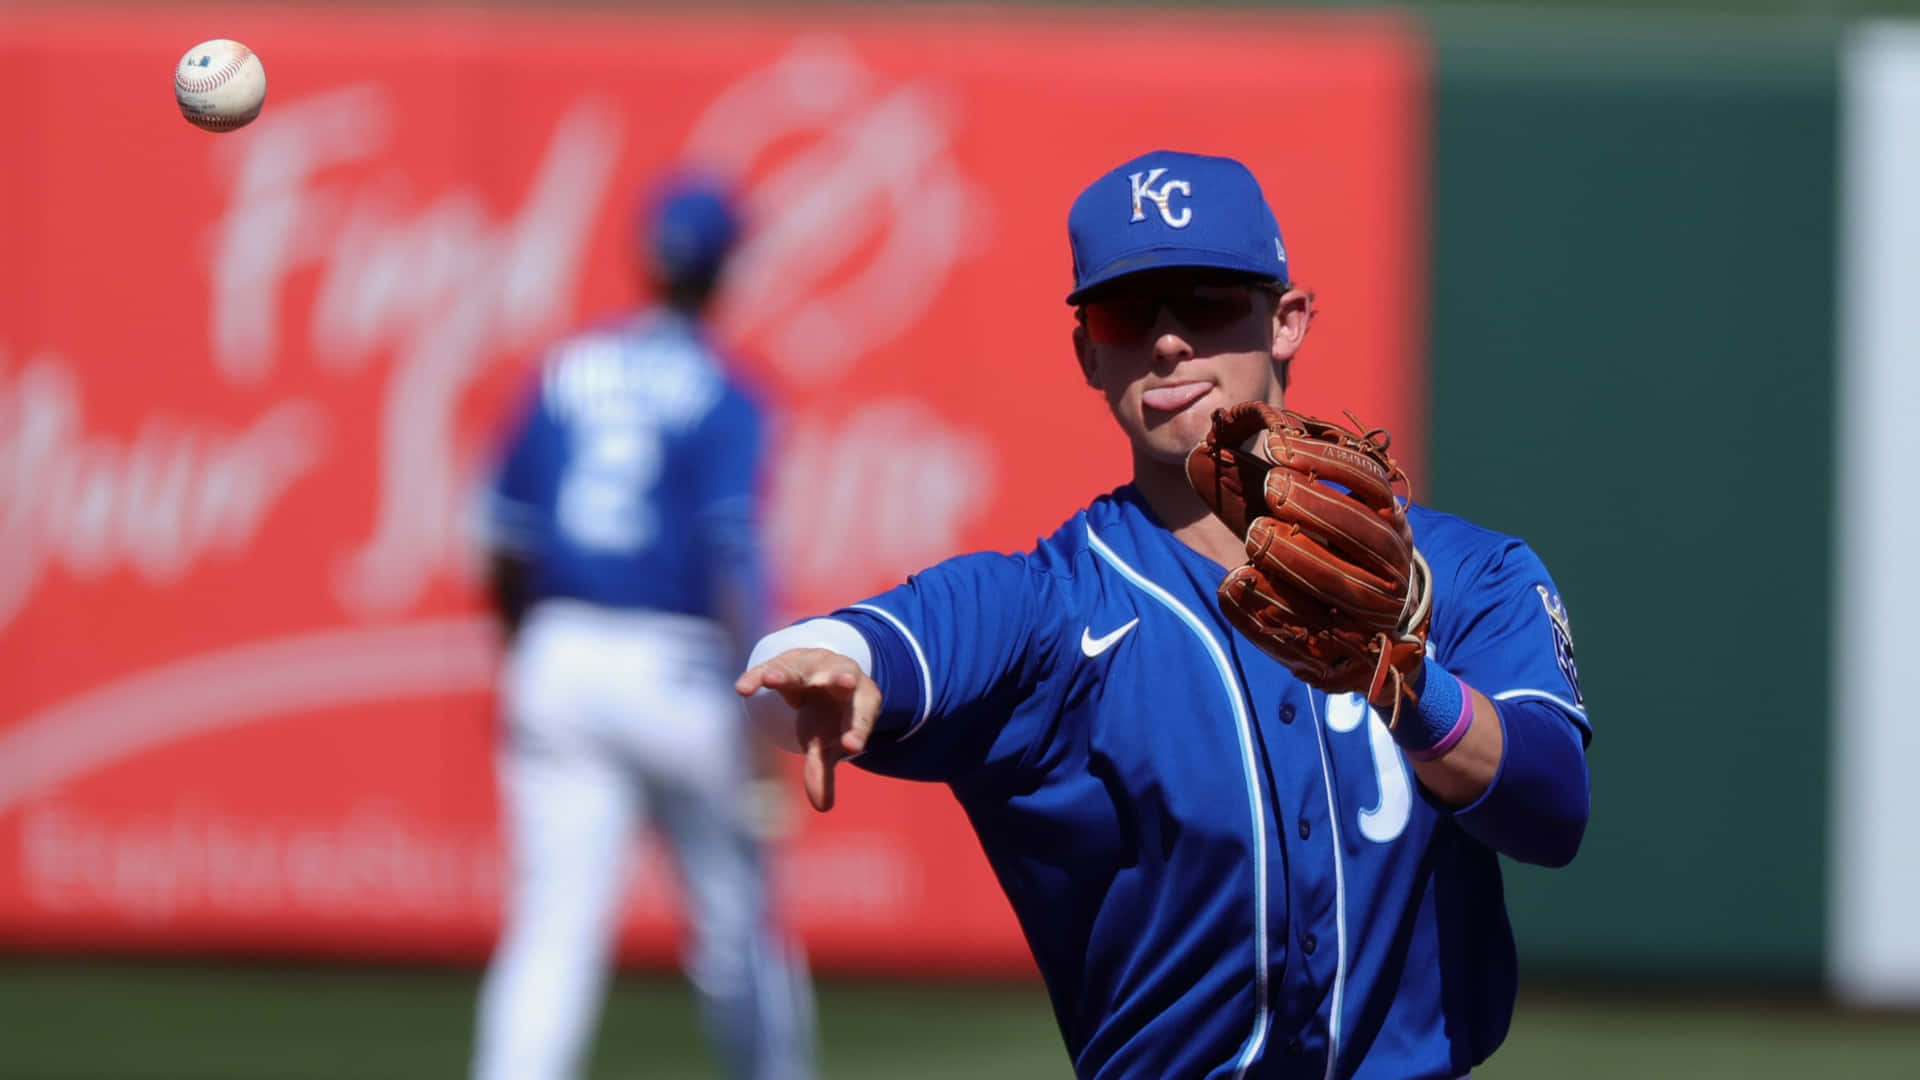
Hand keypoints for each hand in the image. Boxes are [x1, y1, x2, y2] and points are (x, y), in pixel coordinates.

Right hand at [734, 648, 880, 811]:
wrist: (819, 676)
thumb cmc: (828, 716)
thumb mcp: (826, 743)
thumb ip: (822, 770)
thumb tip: (822, 807)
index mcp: (860, 700)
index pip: (861, 716)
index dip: (857, 730)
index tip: (850, 747)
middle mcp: (840, 677)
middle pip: (842, 677)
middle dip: (840, 681)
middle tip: (843, 682)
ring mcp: (813, 666)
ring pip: (802, 668)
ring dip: (786, 673)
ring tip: (770, 679)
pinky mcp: (786, 661)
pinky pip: (769, 667)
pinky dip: (756, 677)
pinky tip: (742, 689)